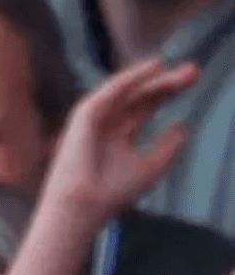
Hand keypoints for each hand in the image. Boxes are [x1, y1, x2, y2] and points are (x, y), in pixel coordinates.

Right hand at [41, 58, 196, 225]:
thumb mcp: (151, 167)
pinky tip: (152, 67)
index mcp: (119, 138)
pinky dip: (130, 78)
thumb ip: (169, 145)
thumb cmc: (111, 194)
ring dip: (151, 78)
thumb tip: (183, 124)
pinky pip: (110, 92)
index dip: (168, 93)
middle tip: (192, 71)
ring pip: (126, 91)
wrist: (82, 208)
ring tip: (175, 66)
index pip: (146, 108)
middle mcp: (106, 125)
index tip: (193, 81)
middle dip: (165, 83)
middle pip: (139, 96)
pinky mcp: (83, 118)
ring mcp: (94, 121)